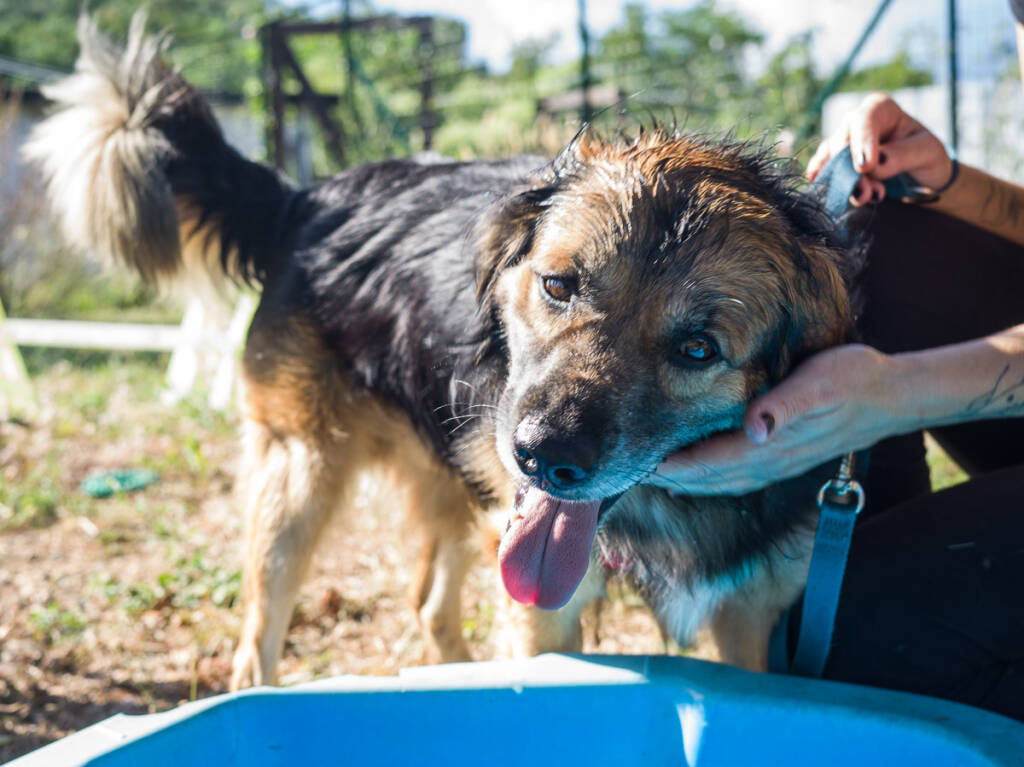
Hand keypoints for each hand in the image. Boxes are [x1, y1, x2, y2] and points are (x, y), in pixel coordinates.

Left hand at [649, 344, 912, 495]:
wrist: (895, 395)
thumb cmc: (854, 379)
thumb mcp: (819, 383)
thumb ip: (784, 406)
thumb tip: (755, 427)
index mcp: (771, 445)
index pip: (709, 462)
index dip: (672, 465)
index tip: (637, 464)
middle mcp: (772, 462)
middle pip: (710, 479)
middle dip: (671, 478)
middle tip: (630, 474)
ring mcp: (781, 464)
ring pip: (723, 482)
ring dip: (689, 482)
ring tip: (656, 478)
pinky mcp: (788, 457)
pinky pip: (739, 477)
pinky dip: (712, 479)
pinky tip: (699, 477)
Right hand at [806, 92, 954, 206]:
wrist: (919, 174)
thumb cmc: (925, 155)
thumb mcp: (927, 152)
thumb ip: (903, 155)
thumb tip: (874, 166)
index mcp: (881, 109)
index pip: (863, 119)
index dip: (861, 142)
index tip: (866, 167)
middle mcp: (856, 122)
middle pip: (842, 142)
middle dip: (850, 169)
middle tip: (866, 192)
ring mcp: (842, 143)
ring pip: (830, 159)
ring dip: (842, 182)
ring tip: (866, 197)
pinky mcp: (834, 163)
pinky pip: (821, 170)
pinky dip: (824, 182)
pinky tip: (822, 191)